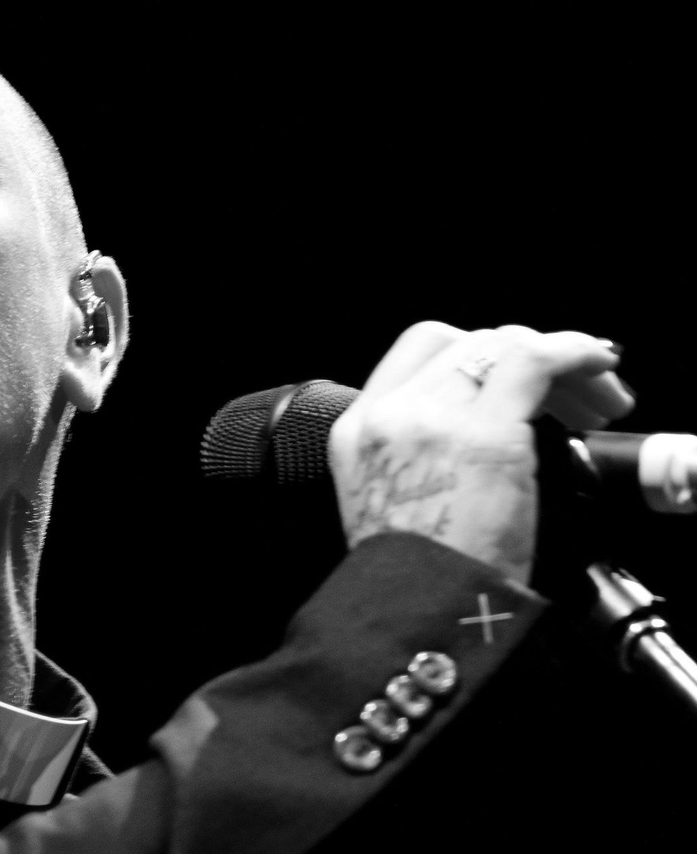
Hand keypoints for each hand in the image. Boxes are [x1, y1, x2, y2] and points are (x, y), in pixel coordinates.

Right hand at [328, 322, 633, 584]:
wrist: (413, 614)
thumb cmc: (413, 577)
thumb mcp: (389, 500)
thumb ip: (416, 456)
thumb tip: (476, 431)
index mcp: (358, 429)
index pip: (419, 352)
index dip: (473, 351)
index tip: (509, 374)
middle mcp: (389, 412)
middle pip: (463, 343)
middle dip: (520, 353)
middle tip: (565, 391)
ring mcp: (434, 417)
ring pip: (500, 345)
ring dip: (556, 359)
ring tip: (593, 396)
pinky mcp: (484, 434)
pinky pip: (534, 361)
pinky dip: (574, 352)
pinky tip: (599, 364)